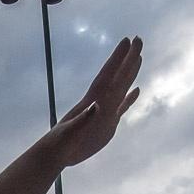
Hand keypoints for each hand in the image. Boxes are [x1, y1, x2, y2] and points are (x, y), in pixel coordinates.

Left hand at [53, 38, 142, 167]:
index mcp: (92, 102)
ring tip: (138, 57)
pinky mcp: (106, 124)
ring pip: (121, 88)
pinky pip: (121, 107)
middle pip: (117, 77)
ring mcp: (104, 112)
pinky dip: (130, 99)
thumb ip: (84, 119)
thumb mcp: (71, 132)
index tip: (128, 41)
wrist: (55, 154)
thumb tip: (97, 105)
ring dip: (129, 73)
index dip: (118, 59)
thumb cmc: (60, 143)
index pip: (109, 77)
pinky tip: (137, 90)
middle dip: (127, 59)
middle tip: (138, 39)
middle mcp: (99, 102)